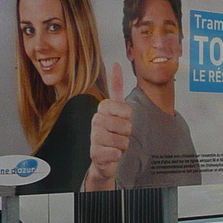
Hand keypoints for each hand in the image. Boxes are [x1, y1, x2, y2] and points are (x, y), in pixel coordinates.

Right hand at [84, 63, 131, 190]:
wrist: (104, 158)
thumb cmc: (113, 134)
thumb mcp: (118, 110)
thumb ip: (116, 88)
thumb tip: (115, 64)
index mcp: (102, 109)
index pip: (125, 109)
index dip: (128, 117)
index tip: (122, 119)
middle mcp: (96, 120)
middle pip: (127, 126)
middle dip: (127, 133)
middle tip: (118, 135)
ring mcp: (94, 136)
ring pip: (123, 140)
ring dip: (123, 145)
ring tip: (114, 145)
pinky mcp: (95, 153)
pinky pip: (118, 153)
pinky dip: (118, 156)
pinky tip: (110, 155)